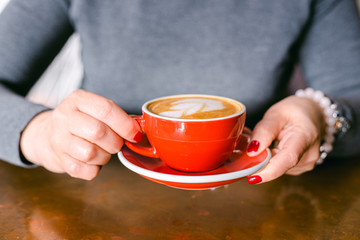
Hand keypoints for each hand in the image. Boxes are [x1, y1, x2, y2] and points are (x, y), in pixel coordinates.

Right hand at [20, 89, 141, 179]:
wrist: (47, 135)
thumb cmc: (81, 122)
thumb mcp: (94, 109)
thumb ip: (116, 117)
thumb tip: (138, 132)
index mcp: (78, 99)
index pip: (106, 109)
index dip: (125, 124)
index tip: (136, 134)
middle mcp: (64, 117)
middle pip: (99, 132)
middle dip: (116, 142)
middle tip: (118, 144)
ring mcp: (58, 139)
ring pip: (91, 153)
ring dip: (105, 156)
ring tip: (103, 151)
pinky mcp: (59, 160)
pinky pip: (85, 170)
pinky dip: (95, 168)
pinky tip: (92, 161)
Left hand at [247, 96, 325, 183]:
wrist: (313, 113)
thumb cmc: (296, 111)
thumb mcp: (277, 113)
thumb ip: (264, 131)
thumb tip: (252, 151)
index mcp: (305, 137)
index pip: (288, 159)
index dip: (268, 171)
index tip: (252, 177)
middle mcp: (308, 156)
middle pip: (277, 165)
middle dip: (258, 159)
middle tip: (249, 142)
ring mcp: (305, 164)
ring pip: (275, 167)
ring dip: (264, 157)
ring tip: (266, 140)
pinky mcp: (298, 168)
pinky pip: (278, 166)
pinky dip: (269, 158)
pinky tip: (271, 146)